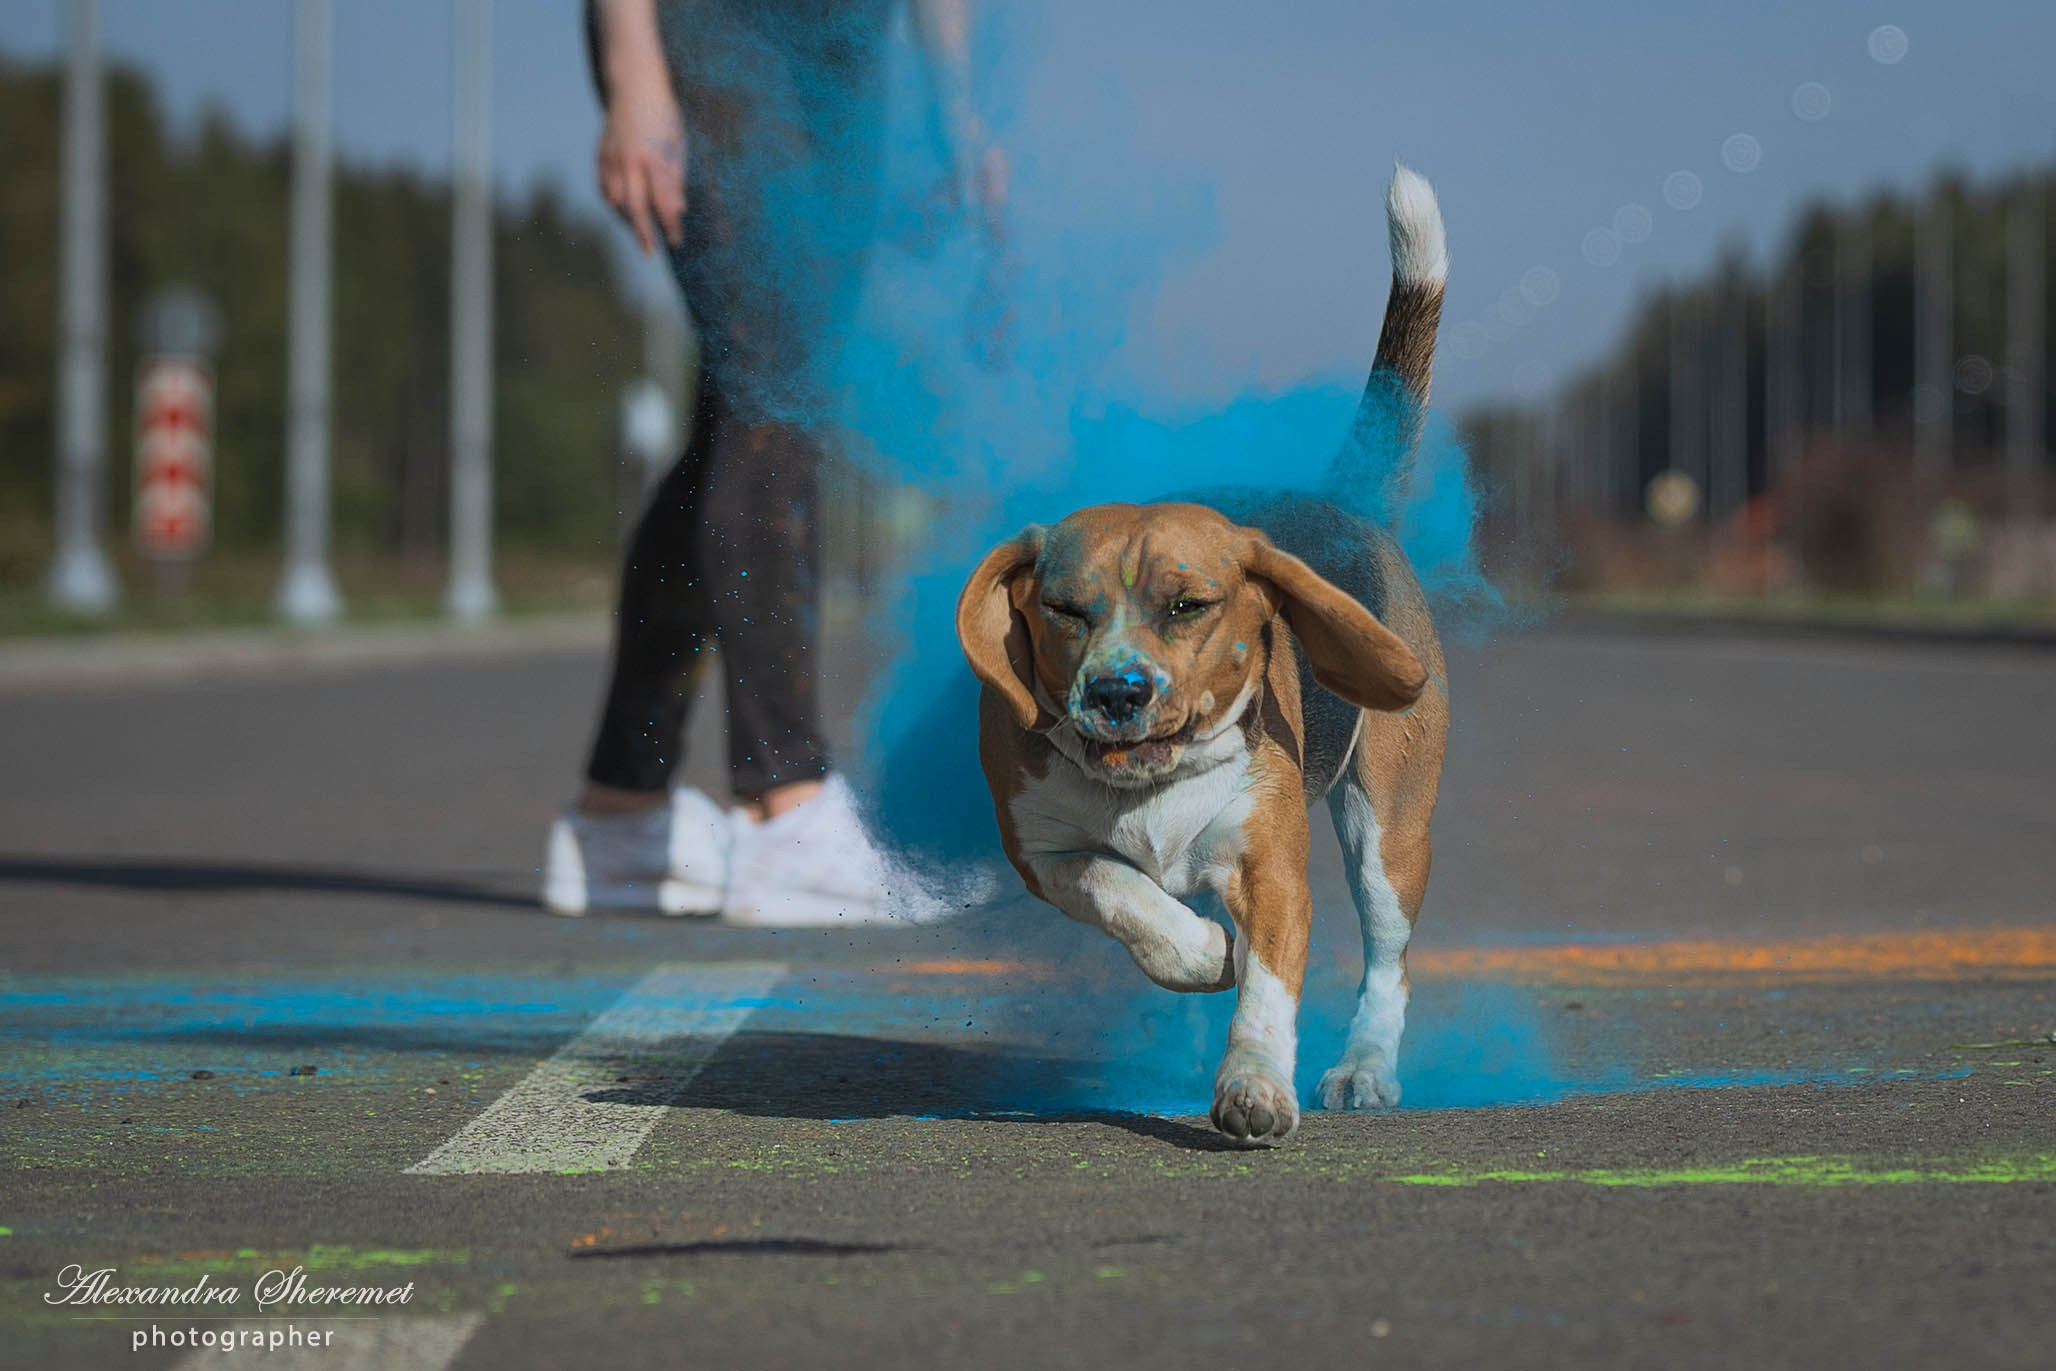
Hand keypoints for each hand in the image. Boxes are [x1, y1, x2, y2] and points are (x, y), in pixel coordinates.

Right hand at [597, 85, 685, 254]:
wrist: (634, 85)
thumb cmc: (664, 117)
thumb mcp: (678, 145)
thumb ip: (675, 179)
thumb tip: (677, 211)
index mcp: (654, 157)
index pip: (663, 202)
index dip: (669, 225)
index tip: (676, 241)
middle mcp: (630, 160)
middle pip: (635, 207)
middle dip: (644, 233)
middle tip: (651, 252)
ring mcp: (612, 158)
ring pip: (616, 201)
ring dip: (627, 221)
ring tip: (640, 232)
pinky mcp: (601, 155)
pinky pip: (604, 188)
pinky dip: (613, 203)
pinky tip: (623, 211)